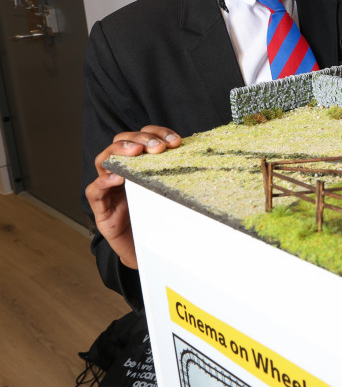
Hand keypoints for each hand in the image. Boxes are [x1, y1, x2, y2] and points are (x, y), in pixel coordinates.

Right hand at [85, 126, 181, 269]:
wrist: (146, 252)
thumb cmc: (158, 221)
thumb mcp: (171, 194)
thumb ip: (177, 177)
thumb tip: (202, 161)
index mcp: (139, 165)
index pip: (143, 138)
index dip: (157, 134)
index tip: (175, 141)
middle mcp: (122, 172)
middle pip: (121, 142)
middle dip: (139, 139)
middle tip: (157, 147)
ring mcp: (109, 189)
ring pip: (103, 160)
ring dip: (119, 152)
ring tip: (136, 152)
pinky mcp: (101, 209)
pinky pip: (94, 190)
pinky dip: (103, 181)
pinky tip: (117, 178)